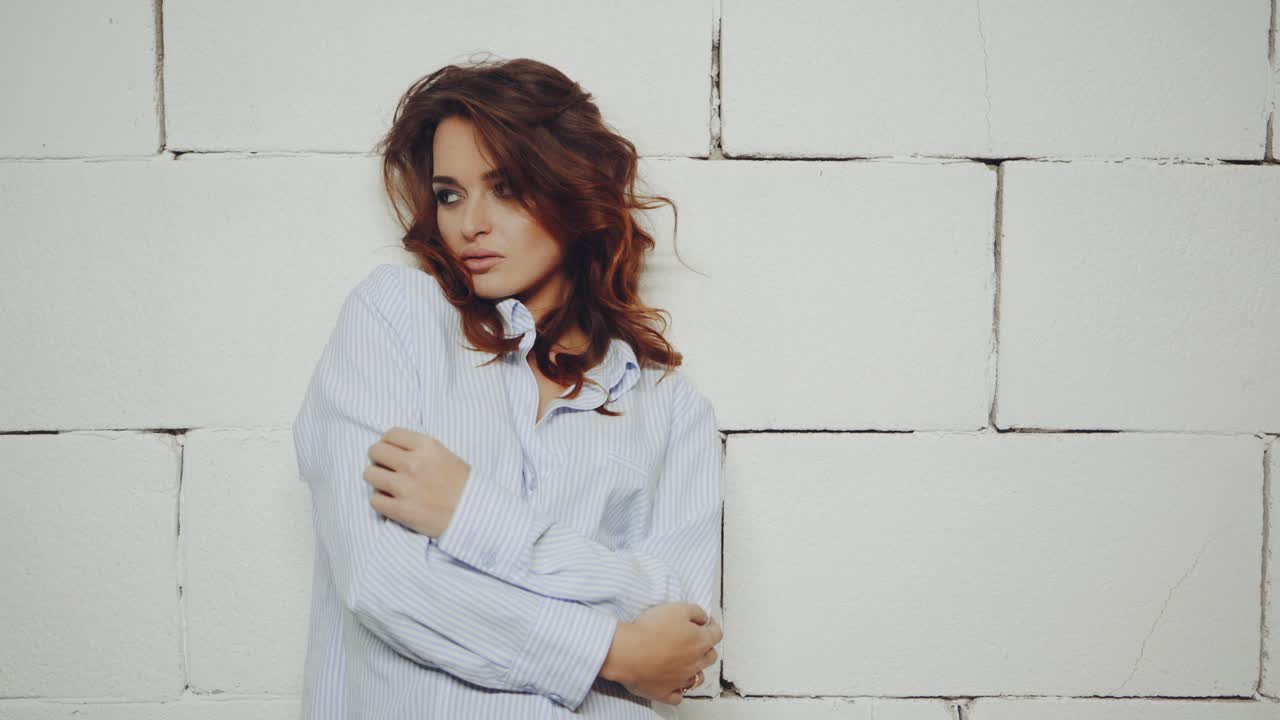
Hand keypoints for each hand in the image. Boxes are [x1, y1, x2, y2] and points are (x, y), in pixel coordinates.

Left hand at [363, 426, 469, 537]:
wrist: (474, 513)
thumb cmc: (461, 484)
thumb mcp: (444, 454)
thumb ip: (418, 448)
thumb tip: (389, 448)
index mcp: (427, 446)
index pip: (390, 434)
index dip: (387, 443)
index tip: (390, 452)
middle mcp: (414, 463)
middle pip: (375, 452)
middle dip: (378, 459)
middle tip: (387, 468)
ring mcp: (405, 487)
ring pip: (369, 474)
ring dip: (376, 479)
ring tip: (387, 485)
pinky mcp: (401, 510)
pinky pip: (374, 500)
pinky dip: (380, 501)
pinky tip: (392, 501)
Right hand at [599, 603, 721, 705]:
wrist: (628, 651)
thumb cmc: (651, 629)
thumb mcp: (677, 609)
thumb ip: (696, 612)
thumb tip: (703, 619)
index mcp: (700, 642)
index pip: (716, 634)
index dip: (712, 627)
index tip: (707, 623)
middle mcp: (694, 663)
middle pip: (710, 657)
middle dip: (706, 647)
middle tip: (695, 640)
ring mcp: (681, 680)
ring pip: (697, 678)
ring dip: (694, 670)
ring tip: (684, 662)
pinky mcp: (665, 692)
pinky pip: (677, 696)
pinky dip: (677, 690)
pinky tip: (673, 684)